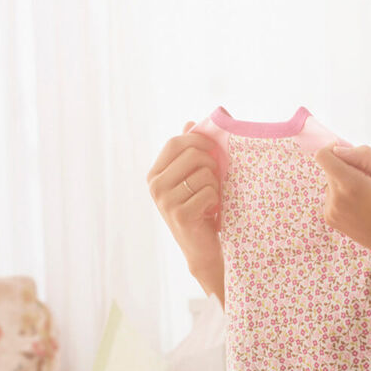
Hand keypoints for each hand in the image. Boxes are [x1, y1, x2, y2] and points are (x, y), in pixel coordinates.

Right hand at [147, 121, 222, 271]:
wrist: (202, 248)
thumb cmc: (200, 208)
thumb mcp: (192, 178)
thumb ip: (189, 152)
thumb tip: (190, 122)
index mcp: (155, 174)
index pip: (175, 142)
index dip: (198, 140)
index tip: (213, 148)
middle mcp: (155, 186)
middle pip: (192, 154)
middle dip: (212, 163)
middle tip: (215, 179)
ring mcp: (165, 201)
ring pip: (204, 174)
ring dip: (215, 185)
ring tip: (211, 198)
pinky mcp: (180, 214)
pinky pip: (209, 192)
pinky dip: (216, 200)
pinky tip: (210, 212)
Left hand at [314, 143, 370, 270]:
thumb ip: (362, 156)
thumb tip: (338, 149)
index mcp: (351, 184)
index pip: (323, 156)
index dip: (333, 149)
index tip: (348, 154)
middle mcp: (336, 199)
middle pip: (329, 168)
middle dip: (346, 168)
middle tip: (370, 181)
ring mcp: (331, 211)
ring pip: (331, 183)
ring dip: (344, 183)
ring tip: (368, 197)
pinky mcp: (331, 219)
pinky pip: (332, 197)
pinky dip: (343, 196)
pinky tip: (361, 207)